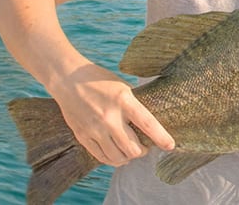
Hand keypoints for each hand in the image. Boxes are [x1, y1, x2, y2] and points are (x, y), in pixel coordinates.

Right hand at [50, 63, 174, 165]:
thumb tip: (150, 125)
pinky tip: (117, 154)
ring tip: (132, 151)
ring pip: (118, 157)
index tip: (170, 146)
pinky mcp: (83, 136)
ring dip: (129, 157)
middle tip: (146, 148)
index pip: (147, 123)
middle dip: (143, 151)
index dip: (161, 137)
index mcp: (123, 99)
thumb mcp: (123, 87)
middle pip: (132, 147)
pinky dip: (113, 159)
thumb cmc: (100, 81)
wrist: (68, 79)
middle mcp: (109, 116)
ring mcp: (94, 128)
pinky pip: (102, 157)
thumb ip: (134, 105)